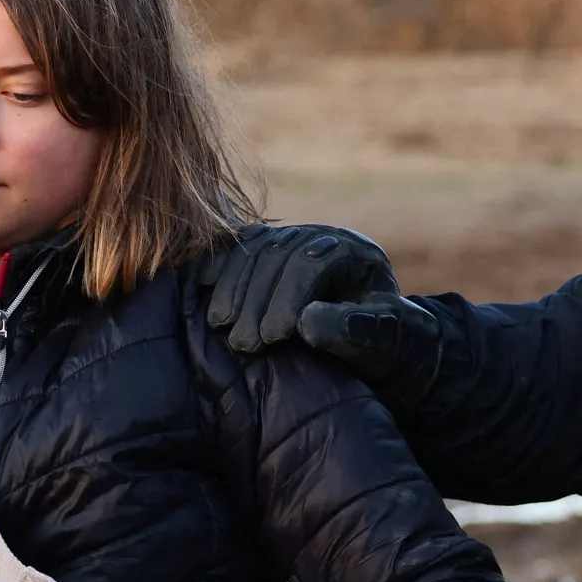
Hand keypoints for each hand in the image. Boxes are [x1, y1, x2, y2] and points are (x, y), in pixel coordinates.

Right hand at [200, 225, 395, 351]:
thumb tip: (308, 321)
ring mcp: (292, 239)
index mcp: (355, 251)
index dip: (289, 297)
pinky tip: (201, 283)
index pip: (314, 261)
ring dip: (233, 287)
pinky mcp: (268, 249)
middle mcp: (321, 237)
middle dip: (256, 299)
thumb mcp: (379, 341)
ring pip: (255, 249)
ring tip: (221, 326)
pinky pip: (238, 246)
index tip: (275, 337)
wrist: (372, 338)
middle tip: (244, 345)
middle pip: (279, 254)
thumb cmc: (380, 343)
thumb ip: (352, 331)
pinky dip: (219, 262)